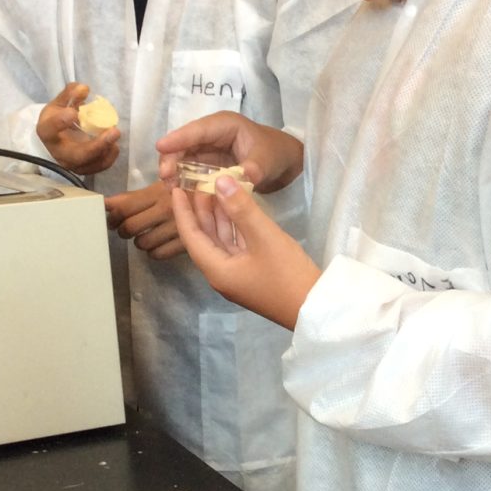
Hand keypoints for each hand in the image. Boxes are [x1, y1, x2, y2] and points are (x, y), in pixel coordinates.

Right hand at [35, 83, 119, 171]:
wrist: (56, 139)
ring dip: (107, 150)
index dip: (61, 122)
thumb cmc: (57, 120)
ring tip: (115, 134)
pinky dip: (109, 157)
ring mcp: (71, 164)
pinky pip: (98, 167)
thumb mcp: (58, 104)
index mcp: (47, 132)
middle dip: (97, 145)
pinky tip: (114, 145)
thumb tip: (84, 88)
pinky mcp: (83, 169)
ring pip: (90, 164)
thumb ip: (69, 95)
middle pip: (76, 155)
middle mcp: (58, 152)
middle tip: (114, 130)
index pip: (49, 130)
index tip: (73, 112)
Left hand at [104, 180, 183, 260]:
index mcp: (158, 193)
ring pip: (143, 244)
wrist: (221, 198)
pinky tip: (158, 244)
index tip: (112, 218)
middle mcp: (166, 211)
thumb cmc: (189, 186)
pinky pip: (159, 254)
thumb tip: (108, 204)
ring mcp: (176, 229)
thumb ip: (135, 196)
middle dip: (123, 230)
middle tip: (126, 228)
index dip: (112, 216)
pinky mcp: (186, 244)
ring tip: (145, 235)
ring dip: (140, 241)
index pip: (124, 208)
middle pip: (130, 228)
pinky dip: (154, 251)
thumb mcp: (163, 185)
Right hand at [156, 110, 302, 192]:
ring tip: (169, 187)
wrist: (283, 163)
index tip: (160, 146)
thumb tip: (242, 178)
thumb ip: (253, 169)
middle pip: (185, 143)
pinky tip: (177, 191)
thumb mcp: (266, 161)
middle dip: (172, 158)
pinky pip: (190, 169)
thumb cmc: (274, 154)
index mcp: (225, 125)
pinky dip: (182, 178)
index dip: (179, 138)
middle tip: (165, 177)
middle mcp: (212, 134)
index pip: (198, 130)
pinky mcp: (207, 163)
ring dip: (174, 170)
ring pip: (183, 157)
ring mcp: (208, 148)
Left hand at [170, 174, 319, 329]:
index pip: (191, 236)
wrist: (315, 308)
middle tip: (197, 182)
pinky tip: (238, 210)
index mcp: (216, 269)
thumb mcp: (264, 237)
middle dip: (200, 210)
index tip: (175, 187)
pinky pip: (236, 246)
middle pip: (204, 238)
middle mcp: (221, 274)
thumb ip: (241, 208)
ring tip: (217, 189)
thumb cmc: (287, 274)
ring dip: (218, 217)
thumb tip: (220, 181)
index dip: (182, 211)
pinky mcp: (252, 275)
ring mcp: (237, 276)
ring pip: (221, 241)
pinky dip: (234, 227)